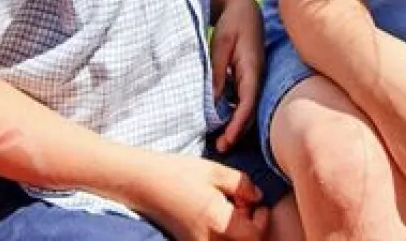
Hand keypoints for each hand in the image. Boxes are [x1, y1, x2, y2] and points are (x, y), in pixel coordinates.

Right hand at [139, 156, 268, 240]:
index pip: (254, 237)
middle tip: (244, 209)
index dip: (262, 222)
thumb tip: (258, 198)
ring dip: (236, 235)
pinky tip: (217, 219)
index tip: (259, 206)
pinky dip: (222, 236)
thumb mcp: (215, 171)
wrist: (144, 182)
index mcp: (217, 221)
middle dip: (251, 231)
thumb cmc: (178, 173)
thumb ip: (242, 184)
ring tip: (231, 214)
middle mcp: (207, 240)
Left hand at [209, 0, 264, 151]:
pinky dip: (234, 112)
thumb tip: (212, 102)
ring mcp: (254, 77)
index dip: (239, 122)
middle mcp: (257, 76)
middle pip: (250, 109)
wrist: (243, 7)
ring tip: (220, 140)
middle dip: (238, 130)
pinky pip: (243, 99)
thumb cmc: (232, 23)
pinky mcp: (248, 76)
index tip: (228, 138)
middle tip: (221, 147)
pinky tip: (221, 120)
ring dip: (236, 124)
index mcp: (252, 68)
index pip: (248, 101)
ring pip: (247, 106)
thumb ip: (217, 72)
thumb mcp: (221, 44)